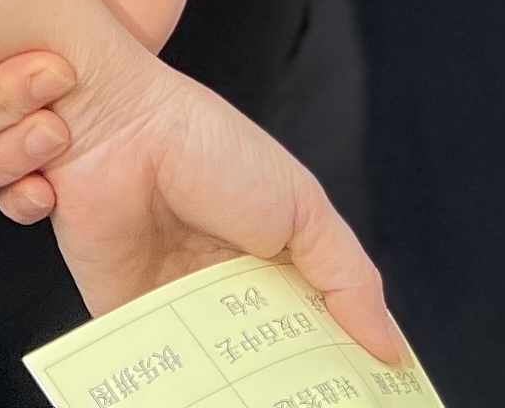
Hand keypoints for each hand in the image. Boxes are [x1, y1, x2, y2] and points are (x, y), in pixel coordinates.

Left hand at [40, 47, 406, 367]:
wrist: (114, 124)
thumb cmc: (206, 144)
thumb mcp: (301, 207)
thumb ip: (349, 280)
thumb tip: (391, 350)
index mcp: (270, 261)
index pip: (312, 332)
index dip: (337, 367)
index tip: (364, 399)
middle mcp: (222, 285)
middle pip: (264, 360)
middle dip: (286, 389)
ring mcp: (173, 300)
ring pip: (213, 370)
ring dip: (234, 391)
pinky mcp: (122, 310)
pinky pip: (152, 364)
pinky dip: (173, 385)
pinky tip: (197, 400)